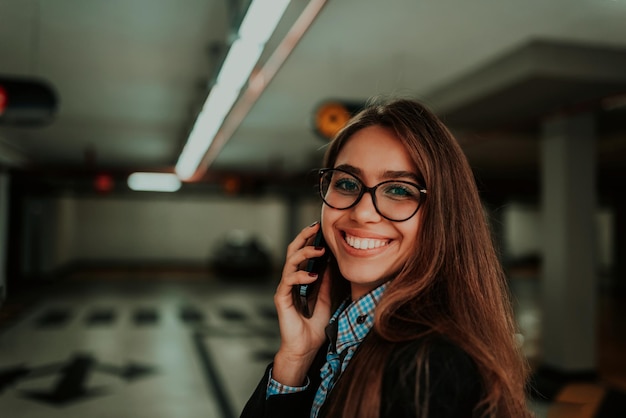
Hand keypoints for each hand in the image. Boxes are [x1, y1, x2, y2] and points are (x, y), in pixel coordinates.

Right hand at [271, 222, 331, 385]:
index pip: (302, 254)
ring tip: (320, 250)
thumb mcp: (326, 300)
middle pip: (293, 252)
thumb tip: (331, 263)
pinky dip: (301, 276)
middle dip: (303, 237)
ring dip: (305, 253)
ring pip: (290, 262)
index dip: (310, 240)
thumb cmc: (313, 328)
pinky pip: (288, 282)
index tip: (321, 229)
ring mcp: (284, 289)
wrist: (305, 349)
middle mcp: (290, 282)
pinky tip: (313, 275)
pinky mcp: (281, 299)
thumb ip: (325, 282)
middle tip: (316, 227)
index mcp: (300, 280)